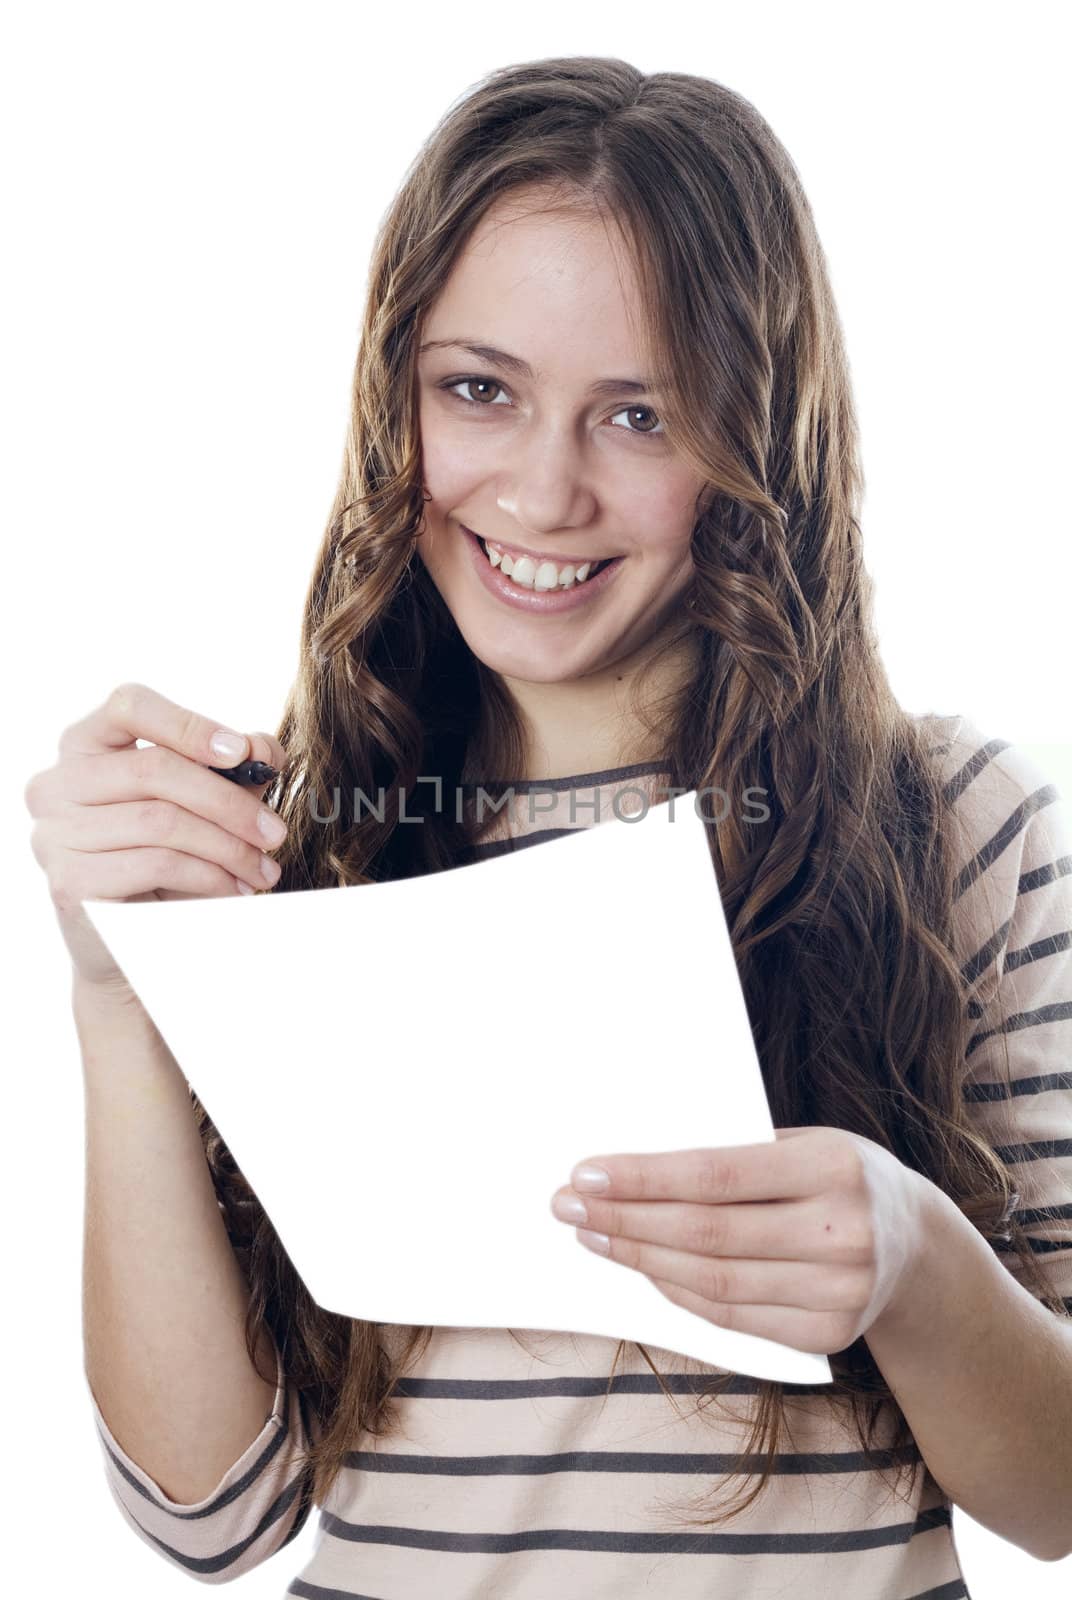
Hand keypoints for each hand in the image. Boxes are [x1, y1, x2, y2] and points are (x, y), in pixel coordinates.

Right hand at [24, 681, 288, 992]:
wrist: (130, 938)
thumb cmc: (167, 856)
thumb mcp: (208, 804)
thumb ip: (234, 769)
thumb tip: (262, 747)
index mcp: (85, 745)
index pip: (129, 705)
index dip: (188, 724)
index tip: (242, 752)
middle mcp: (56, 783)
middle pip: (153, 767)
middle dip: (229, 801)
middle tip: (275, 832)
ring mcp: (54, 833)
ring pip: (161, 820)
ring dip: (228, 848)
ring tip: (263, 871)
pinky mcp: (69, 881)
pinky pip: (155, 864)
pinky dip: (209, 876)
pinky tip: (234, 889)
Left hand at [549, 1126, 928, 1353]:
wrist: (919, 1247)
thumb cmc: (838, 1176)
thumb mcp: (804, 1142)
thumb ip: (736, 1155)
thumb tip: (632, 1168)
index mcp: (833, 1165)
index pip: (717, 1174)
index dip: (644, 1177)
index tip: (586, 1173)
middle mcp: (843, 1231)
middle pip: (705, 1233)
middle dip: (625, 1219)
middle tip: (567, 1205)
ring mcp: (841, 1291)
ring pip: (711, 1281)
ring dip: (638, 1257)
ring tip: (592, 1234)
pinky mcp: (829, 1335)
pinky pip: (731, 1316)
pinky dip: (677, 1291)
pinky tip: (642, 1266)